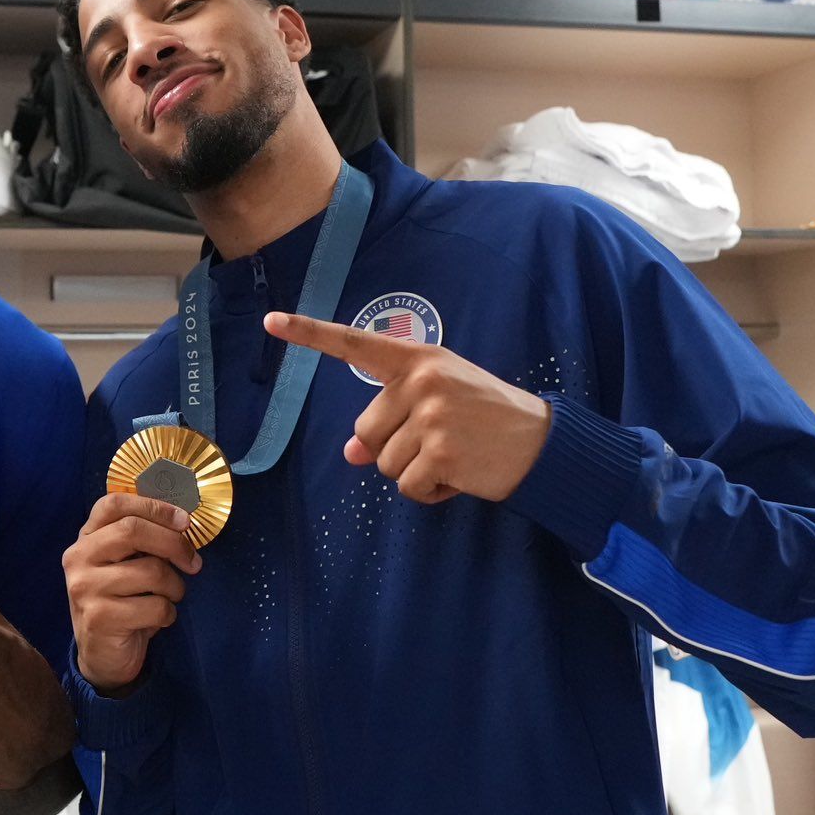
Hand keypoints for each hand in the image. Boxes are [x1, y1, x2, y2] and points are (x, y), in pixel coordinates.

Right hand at [63, 493, 202, 694]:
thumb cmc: (122, 603)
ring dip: (175, 587)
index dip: (153, 506)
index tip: (184, 521)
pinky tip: (156, 620)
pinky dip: (168, 614)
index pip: (113, 504)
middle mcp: (78, 558)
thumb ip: (142, 542)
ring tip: (169, 598)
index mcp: (85, 539)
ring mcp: (86, 588)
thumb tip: (182, 521)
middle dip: (174, 544)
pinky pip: (155, 606)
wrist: (101, 656)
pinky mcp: (100, 617)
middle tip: (193, 562)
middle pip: (133, 530)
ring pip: (151, 571)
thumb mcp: (125, 566)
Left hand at [264, 311, 551, 503]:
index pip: (355, 344)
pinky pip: (407, 487)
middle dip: (395, 449)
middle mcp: (422, 381)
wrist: (544, 443)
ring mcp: (431, 415)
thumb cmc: (486, 419)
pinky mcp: (440, 452)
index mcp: (419, 359)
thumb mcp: (439, 405)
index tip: (271, 321)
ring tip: (457, 456)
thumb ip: (392, 417)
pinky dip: (430, 493)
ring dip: (416, 472)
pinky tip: (460, 476)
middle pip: (365, 433)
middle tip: (443, 441)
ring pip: (385, 464)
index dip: (309, 334)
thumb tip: (351, 453)